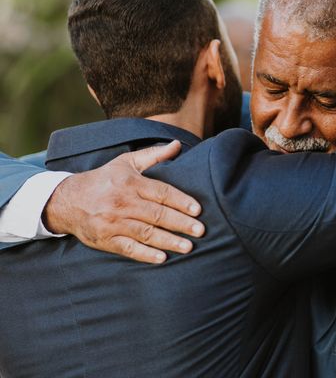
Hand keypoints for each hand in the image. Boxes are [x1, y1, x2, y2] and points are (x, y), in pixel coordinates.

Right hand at [43, 140, 202, 263]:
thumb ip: (154, 155)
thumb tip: (178, 144)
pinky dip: (145, 254)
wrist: (67, 200)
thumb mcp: (126, 162)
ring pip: (145, 233)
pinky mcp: (105, 239)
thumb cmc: (105, 179)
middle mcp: (122, 203)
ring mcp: (113, 223)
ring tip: (188, 246)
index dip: (181, 201)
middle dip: (180, 223)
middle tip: (200, 230)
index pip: (161, 192)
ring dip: (168, 241)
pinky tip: (162, 258)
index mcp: (130, 183)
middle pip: (157, 214)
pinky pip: (128, 248)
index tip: (198, 210)